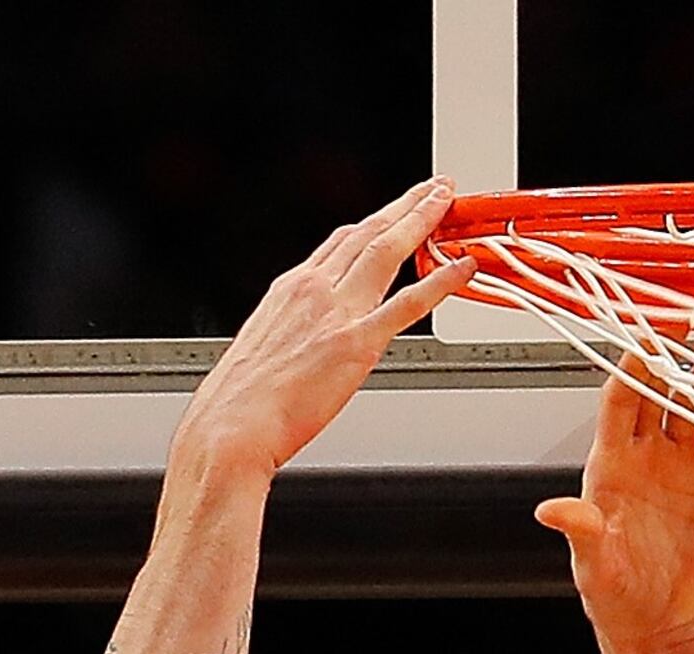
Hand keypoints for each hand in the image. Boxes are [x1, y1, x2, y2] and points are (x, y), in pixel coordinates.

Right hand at [174, 182, 475, 475]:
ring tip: (447, 202)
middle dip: (405, 206)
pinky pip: (408, 303)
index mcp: (290, 289)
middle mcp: (314, 290)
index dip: (375, 221)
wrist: (232, 426)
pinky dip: (439, 281)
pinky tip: (461, 267)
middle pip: (368, 232)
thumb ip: (296, 333)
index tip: (393, 210)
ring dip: (422, 220)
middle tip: (433, 188)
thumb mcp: (266, 348)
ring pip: (387, 250)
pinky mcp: (358, 343)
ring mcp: (338, 312)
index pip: (341, 241)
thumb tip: (312, 341)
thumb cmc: (243, 402)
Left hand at [538, 376, 693, 653]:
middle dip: (676, 363)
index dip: (632, 371)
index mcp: (610, 469)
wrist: (662, 630)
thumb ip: (580, 531)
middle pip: (660, 398)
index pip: (619, 405)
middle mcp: (646, 462)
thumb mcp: (593, 565)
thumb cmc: (616, 599)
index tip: (647, 344)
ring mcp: (680, 473)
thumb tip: (552, 511)